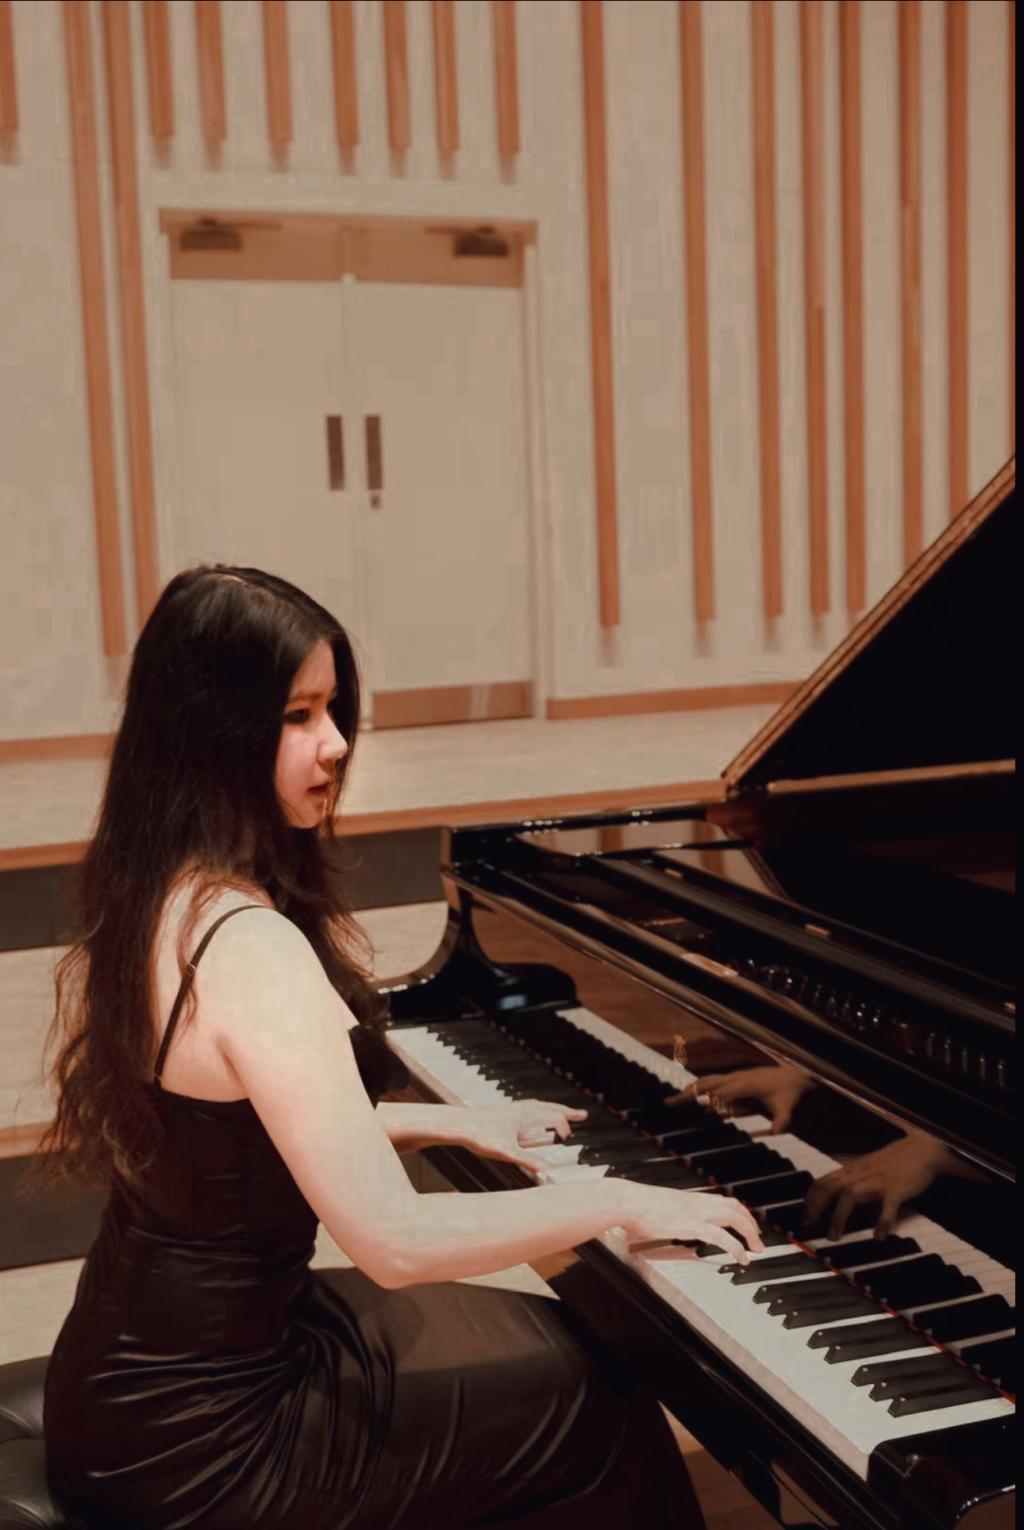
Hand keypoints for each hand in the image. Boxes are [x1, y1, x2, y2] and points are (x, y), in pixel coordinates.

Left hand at [453, 1100, 588, 1174]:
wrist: (458, 1124)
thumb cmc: (479, 1137)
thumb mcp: (503, 1152)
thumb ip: (524, 1160)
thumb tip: (544, 1169)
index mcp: (524, 1116)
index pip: (554, 1118)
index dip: (564, 1129)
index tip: (568, 1142)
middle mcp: (521, 1109)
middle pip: (550, 1107)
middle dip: (567, 1112)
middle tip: (583, 1115)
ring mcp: (513, 1108)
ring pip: (540, 1105)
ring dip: (555, 1108)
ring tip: (564, 1113)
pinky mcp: (505, 1110)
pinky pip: (529, 1106)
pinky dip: (540, 1108)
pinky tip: (536, 1115)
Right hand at [620, 1185, 764, 1264]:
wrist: (624, 1201)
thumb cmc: (632, 1206)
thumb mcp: (654, 1208)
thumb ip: (664, 1214)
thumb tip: (660, 1223)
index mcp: (688, 1198)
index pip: (722, 1200)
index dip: (739, 1211)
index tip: (747, 1222)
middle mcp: (696, 1202)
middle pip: (734, 1206)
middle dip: (750, 1222)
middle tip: (758, 1239)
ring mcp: (694, 1213)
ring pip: (733, 1217)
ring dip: (749, 1232)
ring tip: (756, 1248)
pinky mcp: (690, 1225)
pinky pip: (721, 1236)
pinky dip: (736, 1246)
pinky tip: (742, 1257)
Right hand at [668, 1063, 811, 1131]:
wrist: (793, 1075)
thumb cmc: (788, 1092)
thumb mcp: (786, 1108)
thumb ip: (781, 1120)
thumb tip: (775, 1132)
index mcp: (746, 1083)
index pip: (723, 1092)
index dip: (712, 1101)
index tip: (700, 1110)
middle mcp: (736, 1078)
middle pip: (706, 1083)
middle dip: (688, 1093)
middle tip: (669, 1103)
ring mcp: (733, 1077)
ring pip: (706, 1081)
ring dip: (690, 1090)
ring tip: (672, 1100)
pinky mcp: (734, 1079)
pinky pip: (712, 1083)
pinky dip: (698, 1088)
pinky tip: (690, 1096)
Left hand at [803, 1132, 954, 1239]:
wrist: (920, 1150)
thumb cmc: (891, 1161)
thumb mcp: (865, 1166)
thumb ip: (850, 1178)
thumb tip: (833, 1193)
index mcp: (851, 1170)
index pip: (823, 1181)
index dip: (810, 1198)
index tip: (804, 1215)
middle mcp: (860, 1174)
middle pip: (830, 1187)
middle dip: (816, 1207)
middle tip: (809, 1227)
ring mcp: (877, 1181)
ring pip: (850, 1195)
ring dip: (838, 1216)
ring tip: (834, 1236)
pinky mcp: (896, 1190)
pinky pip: (887, 1207)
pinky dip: (882, 1222)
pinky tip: (879, 1236)